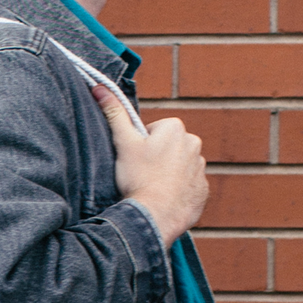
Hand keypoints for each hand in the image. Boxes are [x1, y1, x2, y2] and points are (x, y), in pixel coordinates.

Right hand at [92, 86, 206, 247]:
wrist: (155, 215)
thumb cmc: (138, 177)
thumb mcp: (123, 143)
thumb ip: (114, 113)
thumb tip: (100, 88)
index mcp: (175, 128)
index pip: (154, 132)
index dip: (141, 147)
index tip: (136, 161)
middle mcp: (194, 143)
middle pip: (169, 148)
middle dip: (157, 159)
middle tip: (142, 175)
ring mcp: (200, 168)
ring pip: (179, 167)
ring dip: (168, 176)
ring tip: (152, 189)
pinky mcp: (202, 190)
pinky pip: (188, 187)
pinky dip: (177, 192)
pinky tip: (164, 200)